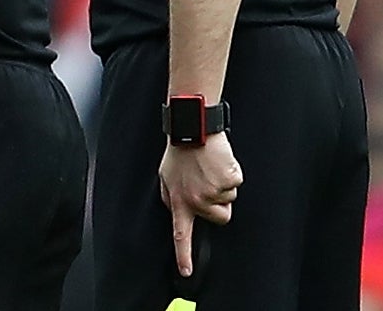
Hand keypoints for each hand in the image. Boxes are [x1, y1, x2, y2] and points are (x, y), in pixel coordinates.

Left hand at [158, 134, 242, 276]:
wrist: (193, 130)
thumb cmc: (180, 153)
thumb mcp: (166, 176)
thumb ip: (171, 197)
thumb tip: (174, 211)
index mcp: (179, 200)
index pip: (180, 234)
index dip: (184, 255)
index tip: (186, 272)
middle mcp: (196, 200)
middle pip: (220, 217)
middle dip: (218, 203)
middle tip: (205, 180)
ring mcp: (213, 191)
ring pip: (229, 200)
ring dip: (223, 186)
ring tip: (209, 168)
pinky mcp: (228, 181)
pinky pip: (237, 184)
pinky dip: (231, 174)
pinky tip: (218, 163)